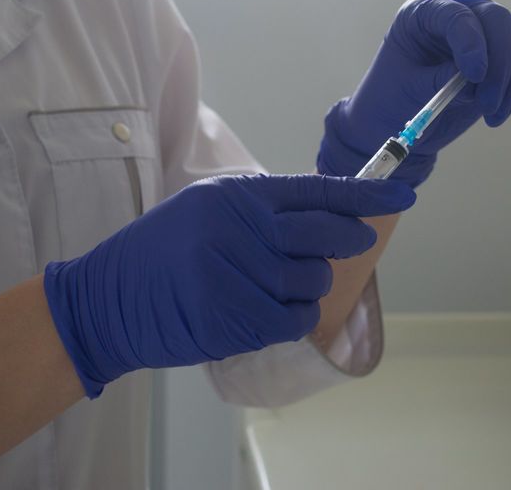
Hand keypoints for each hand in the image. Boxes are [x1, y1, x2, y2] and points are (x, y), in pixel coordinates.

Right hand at [43, 174, 414, 397]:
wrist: (106, 299)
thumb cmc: (164, 252)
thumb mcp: (209, 210)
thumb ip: (265, 209)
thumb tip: (334, 214)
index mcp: (237, 195)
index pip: (317, 190)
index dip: (367, 193)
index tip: (404, 194)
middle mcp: (239, 228)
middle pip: (327, 235)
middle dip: (348, 241)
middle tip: (353, 243)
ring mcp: (235, 274)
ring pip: (314, 282)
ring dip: (307, 288)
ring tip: (271, 286)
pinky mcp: (230, 318)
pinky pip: (294, 320)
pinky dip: (290, 320)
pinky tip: (263, 312)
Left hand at [318, 0, 510, 186]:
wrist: (400, 117)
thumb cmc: (392, 97)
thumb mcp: (407, 88)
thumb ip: (440, 81)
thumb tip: (477, 83)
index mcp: (424, 11)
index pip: (458, 15)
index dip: (472, 44)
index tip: (475, 77)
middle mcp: (460, 11)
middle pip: (499, 19)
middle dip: (500, 65)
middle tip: (488, 105)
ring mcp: (486, 29)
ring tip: (493, 114)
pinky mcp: (505, 51)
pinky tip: (504, 106)